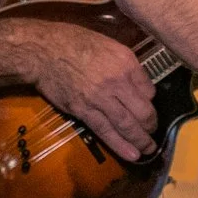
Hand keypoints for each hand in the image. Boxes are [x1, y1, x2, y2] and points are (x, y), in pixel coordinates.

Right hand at [18, 20, 158, 160]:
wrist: (44, 51)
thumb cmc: (75, 43)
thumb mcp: (109, 45)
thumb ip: (127, 65)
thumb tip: (140, 85)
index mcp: (125, 62)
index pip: (149, 90)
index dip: (151, 102)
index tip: (148, 108)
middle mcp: (116, 81)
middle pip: (142, 111)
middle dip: (151, 126)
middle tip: (154, 134)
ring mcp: (99, 98)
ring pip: (126, 125)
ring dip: (140, 140)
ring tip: (148, 149)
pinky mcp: (83, 111)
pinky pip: (105, 131)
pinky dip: (120, 145)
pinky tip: (131, 154)